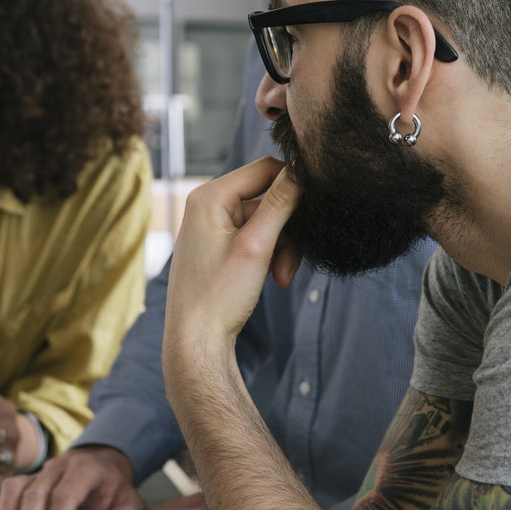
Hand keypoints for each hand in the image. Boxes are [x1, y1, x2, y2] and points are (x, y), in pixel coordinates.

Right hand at [0, 446, 141, 509]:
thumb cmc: (112, 488)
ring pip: (14, 488)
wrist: (100, 463)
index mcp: (86, 470)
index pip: (67, 494)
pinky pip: (1, 491)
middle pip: (36, 492)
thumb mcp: (130, 502)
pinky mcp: (24, 481)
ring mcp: (38, 473)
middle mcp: (58, 468)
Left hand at [161, 157, 301, 373]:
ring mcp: (212, 226)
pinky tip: (274, 279)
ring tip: (283, 278)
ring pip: (265, 221)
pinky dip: (269, 255)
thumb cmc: (219, 296)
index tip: (313, 210)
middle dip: (287, 230)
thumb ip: (280, 203)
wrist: (196, 341)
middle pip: (268, 197)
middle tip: (291, 265)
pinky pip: (255, 237)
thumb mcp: (257, 246)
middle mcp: (207, 205)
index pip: (265, 168)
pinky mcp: (218, 245)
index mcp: (209, 196)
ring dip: (282, 247)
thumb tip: (301, 168)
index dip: (293, 184)